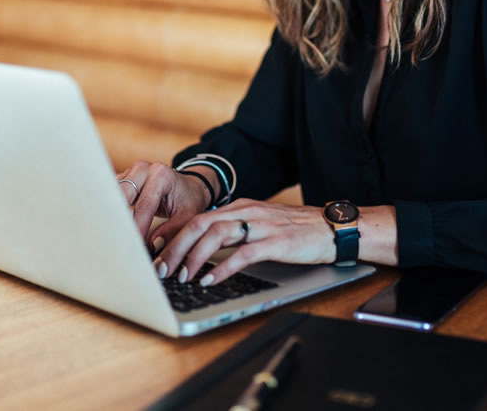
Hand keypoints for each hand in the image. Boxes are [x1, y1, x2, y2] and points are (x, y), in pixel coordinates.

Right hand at [116, 160, 210, 249]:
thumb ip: (173, 229)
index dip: (138, 226)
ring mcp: (130, 173)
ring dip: (112, 215)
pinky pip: (111, 196)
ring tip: (111, 237)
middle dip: (119, 219)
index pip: (145, 205)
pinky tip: (110, 229)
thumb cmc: (188, 200)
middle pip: (123, 195)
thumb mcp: (189, 215)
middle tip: (118, 242)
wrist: (187, 187)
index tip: (134, 244)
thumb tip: (154, 244)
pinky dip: (110, 212)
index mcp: (161, 174)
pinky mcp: (122, 180)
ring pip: (113, 194)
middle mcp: (143, 169)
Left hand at [153, 199, 334, 286]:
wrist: (331, 228)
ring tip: (182, 276)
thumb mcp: (259, 225)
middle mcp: (246, 212)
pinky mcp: (275, 242)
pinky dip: (221, 268)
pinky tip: (210, 280)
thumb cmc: (295, 230)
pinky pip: (242, 254)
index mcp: (239, 207)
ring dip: (194, 257)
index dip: (172, 234)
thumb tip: (204, 249)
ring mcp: (261, 225)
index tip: (155, 252)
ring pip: (216, 235)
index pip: (196, 217)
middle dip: (175, 247)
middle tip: (161, 268)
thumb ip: (234, 231)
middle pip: (199, 224)